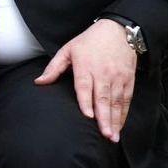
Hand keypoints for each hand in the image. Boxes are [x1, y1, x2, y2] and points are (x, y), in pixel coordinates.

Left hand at [34, 18, 137, 142]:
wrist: (118, 30)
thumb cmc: (89, 41)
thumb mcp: (68, 49)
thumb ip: (54, 67)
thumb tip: (39, 82)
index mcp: (85, 66)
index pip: (85, 86)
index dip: (86, 102)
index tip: (87, 116)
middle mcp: (103, 73)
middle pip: (103, 98)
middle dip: (104, 118)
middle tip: (105, 135)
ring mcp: (117, 77)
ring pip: (116, 102)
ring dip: (115, 120)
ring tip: (113, 137)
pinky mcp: (128, 79)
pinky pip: (126, 99)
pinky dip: (123, 113)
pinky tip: (120, 125)